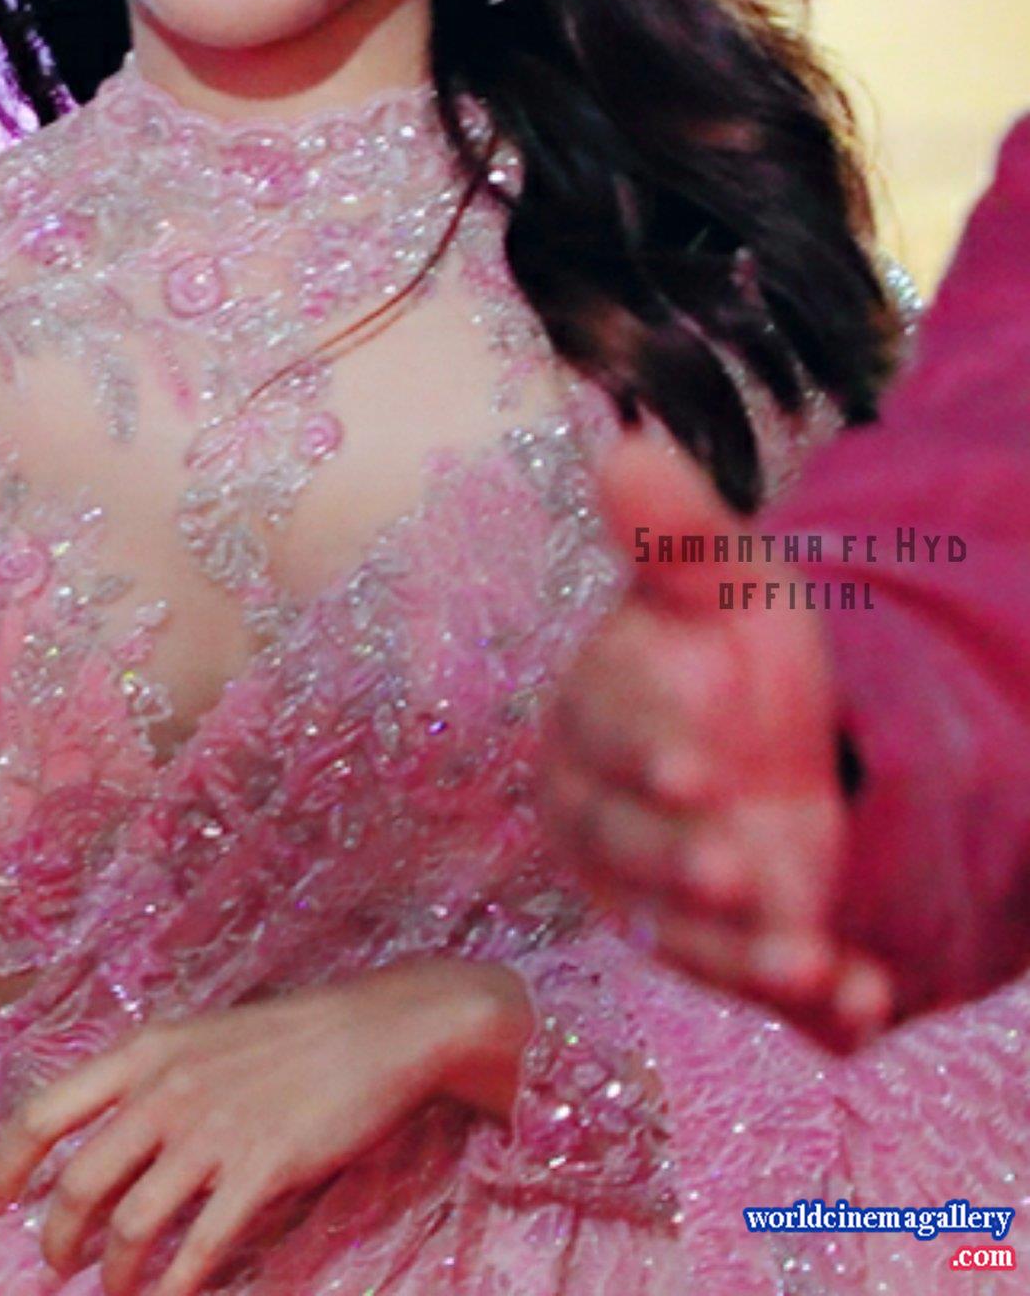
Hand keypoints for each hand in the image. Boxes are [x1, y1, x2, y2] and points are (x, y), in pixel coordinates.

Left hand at [0, 955, 529, 1294]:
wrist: (372, 1030)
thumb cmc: (284, 1037)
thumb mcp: (198, 1036)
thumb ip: (147, 1078)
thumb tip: (100, 1132)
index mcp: (145, 1051)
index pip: (46, 1110)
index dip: (8, 1162)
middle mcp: (166, 1090)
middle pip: (80, 1181)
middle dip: (57, 1237)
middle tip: (57, 1264)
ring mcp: (211, 1132)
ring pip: (132, 1223)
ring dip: (113, 1271)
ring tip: (113, 1289)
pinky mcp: (259, 1170)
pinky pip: (199, 1247)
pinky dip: (175, 1286)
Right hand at [537, 429, 894, 1049]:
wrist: (783, 739)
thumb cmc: (726, 647)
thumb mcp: (724, 581)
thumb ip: (675, 529)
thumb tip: (623, 442)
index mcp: (591, 724)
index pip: (602, 741)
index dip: (647, 756)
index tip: (695, 768)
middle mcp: (613, 824)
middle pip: (629, 854)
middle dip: (679, 869)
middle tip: (734, 876)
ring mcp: (668, 901)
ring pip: (687, 944)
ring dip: (744, 962)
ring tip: (817, 967)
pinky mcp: (729, 956)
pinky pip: (758, 994)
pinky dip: (809, 1011)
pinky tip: (863, 1007)